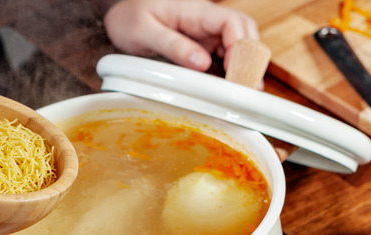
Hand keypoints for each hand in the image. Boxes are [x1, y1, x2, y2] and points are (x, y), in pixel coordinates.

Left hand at [103, 0, 258, 71]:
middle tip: (246, 84)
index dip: (239, 46)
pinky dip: (232, 67)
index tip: (234, 70)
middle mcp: (206, 18)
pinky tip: (231, 85)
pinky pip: (225, 52)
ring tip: (244, 88)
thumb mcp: (145, 32)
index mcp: (195, 10)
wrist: (120, 14)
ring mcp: (206, 30)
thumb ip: (173, 46)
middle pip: (243, 30)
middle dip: (250, 56)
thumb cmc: (130, 18)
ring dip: (244, 63)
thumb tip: (201, 63)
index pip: (231, 22)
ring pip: (238, 41)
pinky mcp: (202, 42)